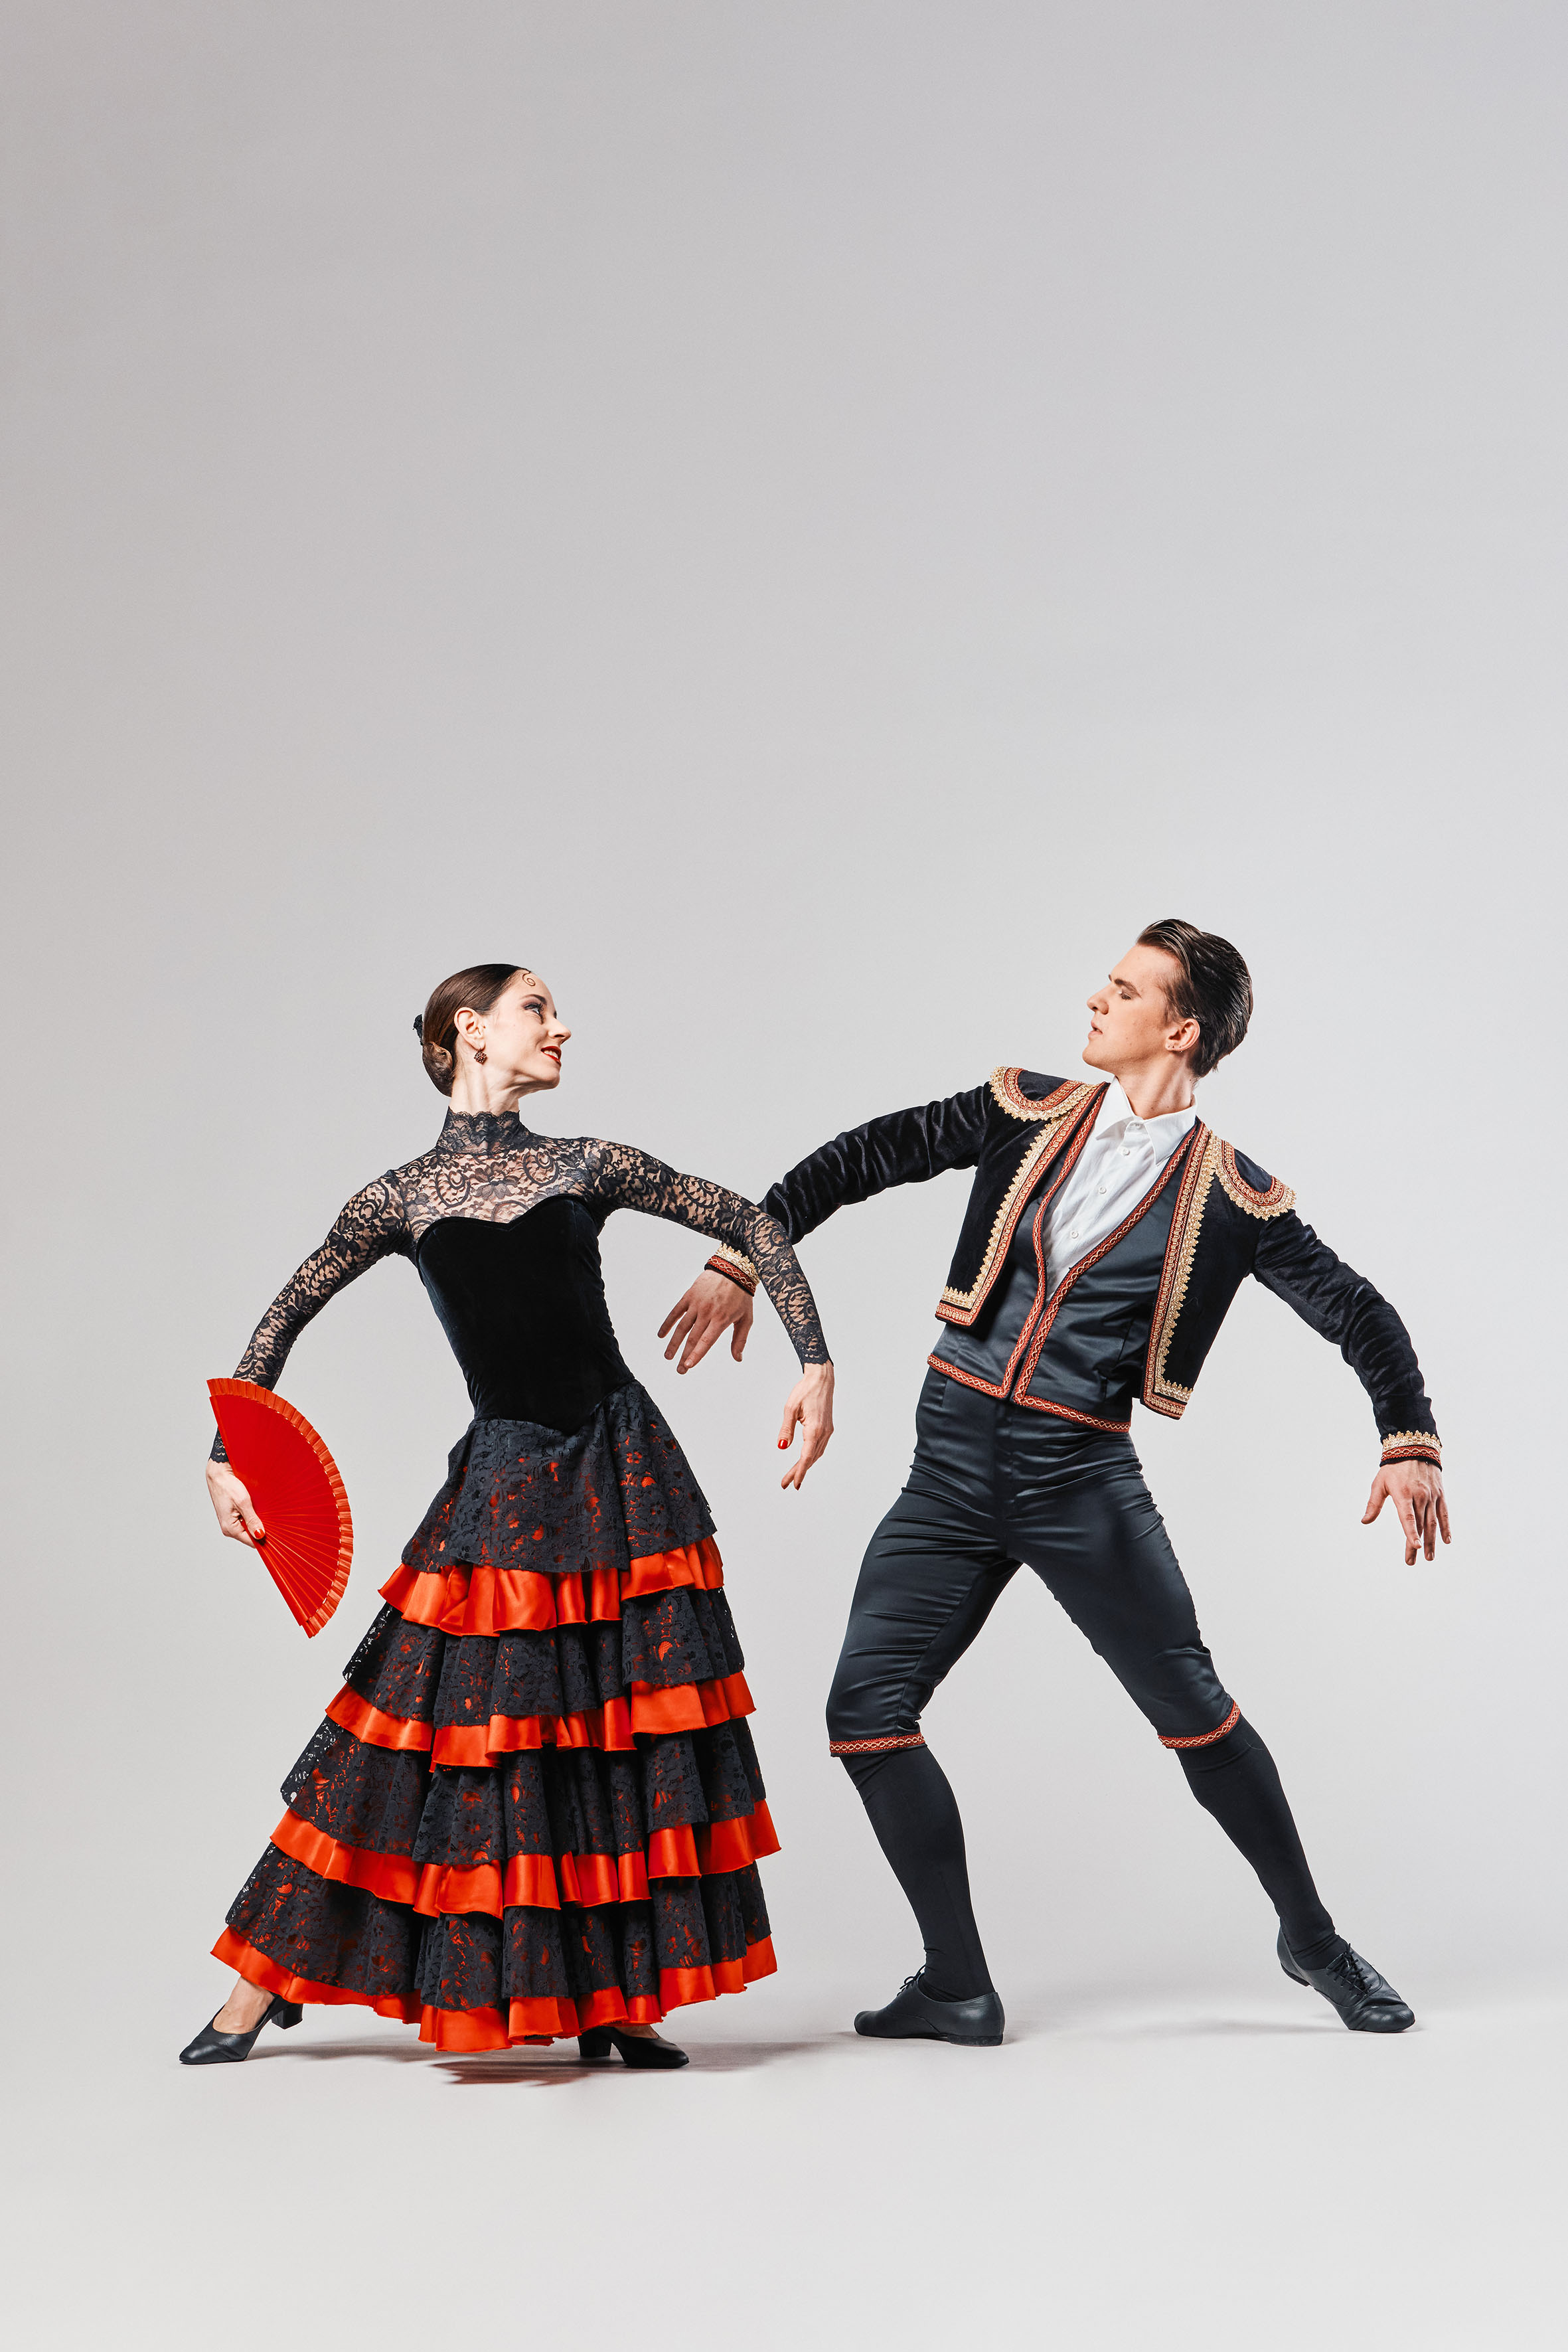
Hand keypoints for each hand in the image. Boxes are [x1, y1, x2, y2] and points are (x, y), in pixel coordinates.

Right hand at [207, 1458, 265, 1546]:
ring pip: (248, 1528)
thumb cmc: (228, 1486)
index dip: (263, 1539)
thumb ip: (252, 1520)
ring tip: (262, 1510)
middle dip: (261, 1529)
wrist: (219, 1475)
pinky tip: (256, 1508)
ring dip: (256, 1521)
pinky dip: (252, 1516)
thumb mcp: (243, 1503)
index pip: (251, 1542)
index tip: (276, 1535)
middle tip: (271, 1519)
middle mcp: (228, 1528)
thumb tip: (260, 1535)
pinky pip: (245, 1521)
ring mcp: (230, 1523)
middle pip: (250, 1535)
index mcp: (230, 1528)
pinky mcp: (232, 1516)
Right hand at [658, 1269, 754, 1371]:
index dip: (696, 1355)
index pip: (706, 1341)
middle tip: (679, 1370)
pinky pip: (676, 1311)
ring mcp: (696, 1304)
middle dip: (684, 1356)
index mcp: (721, 1319)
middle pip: (692, 1338)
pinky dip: (667, 1323)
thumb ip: (740, 1339)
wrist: (734, 1268)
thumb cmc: (742, 1295)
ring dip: (673, 1343)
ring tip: (667, 1356)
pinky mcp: (689, 1296)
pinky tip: (661, 1335)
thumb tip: (738, 1359)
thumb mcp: (746, 1318)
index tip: (688, 1366)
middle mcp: (707, 1313)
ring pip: (682, 1327)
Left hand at [777, 1361, 834, 1490]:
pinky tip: (804, 1460)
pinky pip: (819, 1447)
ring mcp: (827, 1431)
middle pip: (811, 1459)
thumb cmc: (805, 1390)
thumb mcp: (790, 1408)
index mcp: (815, 1429)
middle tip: (786, 1484)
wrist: (822, 1379)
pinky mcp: (827, 1428)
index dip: (799, 1472)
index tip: (793, 1484)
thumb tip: (781, 1447)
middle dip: (798, 1472)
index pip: (806, 1457)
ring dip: (805, 1466)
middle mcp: (824, 1432)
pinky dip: (811, 1457)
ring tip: (793, 1475)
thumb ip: (786, 1429)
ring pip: (816, 1454)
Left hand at [1362, 1461, 1449, 1563]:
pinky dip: (1446, 1527)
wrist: (1415, 1447)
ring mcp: (1432, 1496)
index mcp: (1403, 1494)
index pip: (1408, 1518)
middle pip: (1419, 1525)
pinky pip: (1444, 1513)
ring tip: (1430, 1557)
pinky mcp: (1440, 1494)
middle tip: (1413, 1562)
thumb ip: (1374, 1504)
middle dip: (1417, 1545)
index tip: (1415, 1547)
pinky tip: (1447, 1540)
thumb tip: (1365, 1521)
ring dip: (1432, 1541)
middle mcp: (1420, 1496)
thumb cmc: (1393, 1467)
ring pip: (1432, 1522)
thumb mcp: (1379, 1483)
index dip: (1411, 1533)